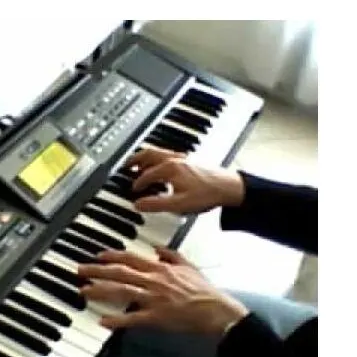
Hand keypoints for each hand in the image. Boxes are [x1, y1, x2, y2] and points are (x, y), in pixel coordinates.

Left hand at [78, 247, 249, 335]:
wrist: (216, 310)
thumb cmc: (204, 291)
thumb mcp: (188, 266)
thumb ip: (171, 255)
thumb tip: (158, 248)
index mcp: (160, 268)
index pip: (130, 258)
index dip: (111, 256)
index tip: (98, 256)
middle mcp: (154, 281)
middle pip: (119, 272)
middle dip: (97, 270)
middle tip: (81, 270)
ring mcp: (154, 299)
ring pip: (121, 291)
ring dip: (101, 290)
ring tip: (85, 291)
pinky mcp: (156, 317)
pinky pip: (133, 318)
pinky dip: (117, 319)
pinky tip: (104, 320)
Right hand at [125, 147, 244, 213]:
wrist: (230, 187)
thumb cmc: (208, 194)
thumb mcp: (178, 204)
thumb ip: (156, 204)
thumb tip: (138, 204)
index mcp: (169, 168)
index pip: (146, 174)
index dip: (137, 183)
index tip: (133, 190)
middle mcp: (175, 159)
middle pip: (149, 154)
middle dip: (135, 160)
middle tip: (126, 165)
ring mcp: (183, 158)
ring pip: (158, 152)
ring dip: (146, 157)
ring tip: (140, 163)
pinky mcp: (191, 159)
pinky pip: (168, 154)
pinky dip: (158, 158)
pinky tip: (162, 165)